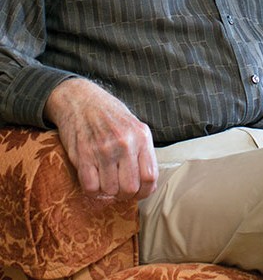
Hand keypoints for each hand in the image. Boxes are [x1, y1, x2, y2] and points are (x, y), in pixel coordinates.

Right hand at [44, 78, 157, 199]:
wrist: (81, 100)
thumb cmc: (110, 116)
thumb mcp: (134, 126)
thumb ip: (143, 152)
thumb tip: (149, 184)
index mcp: (141, 136)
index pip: (150, 177)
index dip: (144, 191)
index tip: (138, 191)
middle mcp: (125, 143)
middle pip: (130, 189)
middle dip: (124, 193)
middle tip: (118, 186)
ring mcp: (103, 150)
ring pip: (109, 191)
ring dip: (106, 190)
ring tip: (104, 177)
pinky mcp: (83, 155)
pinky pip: (90, 188)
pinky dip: (91, 189)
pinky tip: (93, 177)